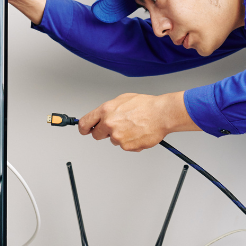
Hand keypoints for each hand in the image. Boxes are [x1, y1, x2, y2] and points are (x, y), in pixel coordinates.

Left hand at [79, 92, 199, 151]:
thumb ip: (109, 109)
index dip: (83, 128)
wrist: (161, 114)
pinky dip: (131, 142)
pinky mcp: (126, 146)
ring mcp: (117, 136)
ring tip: (133, 127)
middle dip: (104, 133)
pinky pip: (125, 146)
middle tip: (116, 127)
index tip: (84, 130)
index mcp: (106, 110)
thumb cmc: (145, 106)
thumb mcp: (122, 99)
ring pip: (113, 140)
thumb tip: (101, 116)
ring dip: (120, 136)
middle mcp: (109, 124)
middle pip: (97, 135)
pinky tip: (138, 132)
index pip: (85, 123)